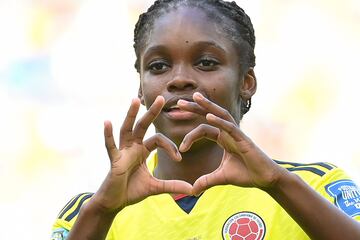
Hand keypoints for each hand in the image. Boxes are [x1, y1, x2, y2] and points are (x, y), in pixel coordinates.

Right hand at [92, 96, 191, 213]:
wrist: (114, 202)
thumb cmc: (131, 191)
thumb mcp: (155, 187)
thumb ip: (172, 185)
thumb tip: (192, 190)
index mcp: (142, 151)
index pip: (158, 140)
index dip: (170, 147)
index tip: (179, 159)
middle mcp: (132, 147)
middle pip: (143, 126)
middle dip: (152, 112)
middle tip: (162, 98)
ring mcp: (122, 152)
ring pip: (127, 130)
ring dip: (131, 115)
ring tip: (135, 100)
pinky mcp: (114, 161)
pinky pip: (111, 146)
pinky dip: (108, 135)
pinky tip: (107, 122)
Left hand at [177, 92, 286, 195]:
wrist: (265, 180)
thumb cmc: (246, 174)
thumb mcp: (221, 177)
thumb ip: (206, 181)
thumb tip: (192, 191)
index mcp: (223, 139)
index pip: (203, 129)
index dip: (190, 137)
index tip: (181, 149)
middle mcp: (229, 133)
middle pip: (210, 115)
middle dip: (195, 108)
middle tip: (179, 102)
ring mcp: (237, 134)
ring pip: (221, 115)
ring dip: (207, 105)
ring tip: (195, 97)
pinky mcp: (244, 140)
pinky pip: (230, 128)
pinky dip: (219, 121)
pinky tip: (208, 116)